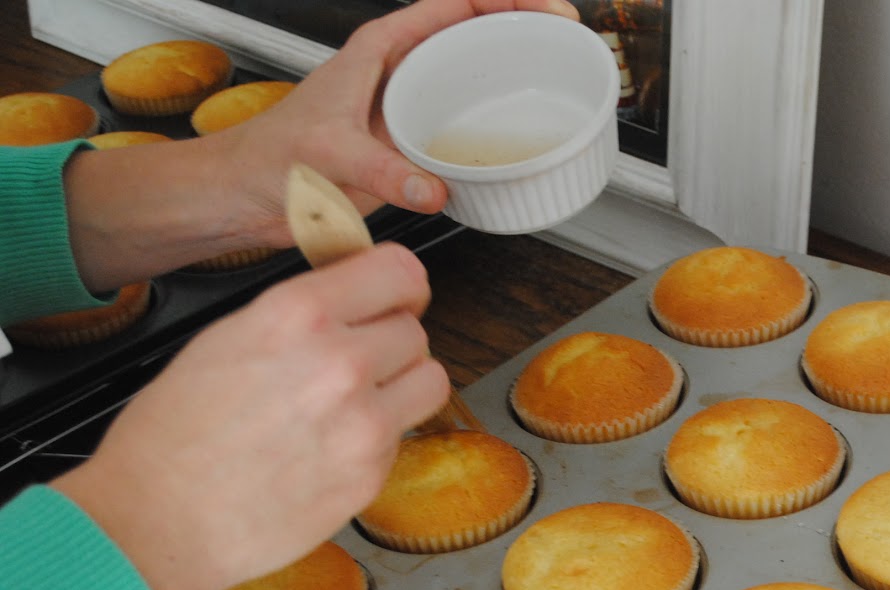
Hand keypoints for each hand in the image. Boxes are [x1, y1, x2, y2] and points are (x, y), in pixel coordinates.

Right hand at [51, 244, 446, 589]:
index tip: (399, 298)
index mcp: (298, 314)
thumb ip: (301, 316)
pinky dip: (378, 441)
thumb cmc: (174, 435)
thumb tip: (351, 304)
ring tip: (357, 403)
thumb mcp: (228, 338)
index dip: (403, 287)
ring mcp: (364, 422)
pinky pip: (403, 438)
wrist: (160, 518)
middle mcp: (340, 361)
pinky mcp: (372, 473)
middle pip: (414, 331)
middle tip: (359, 363)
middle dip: (391, 344)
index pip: (399, 272)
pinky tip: (330, 450)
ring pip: (430, 381)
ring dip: (403, 388)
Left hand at [211, 0, 581, 247]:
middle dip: (526, 32)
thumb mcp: (328, 156)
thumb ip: (383, 170)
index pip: (453, 5)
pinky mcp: (413, 150)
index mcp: (380, 51)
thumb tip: (433, 188)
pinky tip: (522, 145)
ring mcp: (410, 112)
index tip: (545, 10)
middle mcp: (399, 75)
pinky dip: (499, 132)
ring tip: (560, 81)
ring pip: (475, 81)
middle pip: (475, 36)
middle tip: (570, 41)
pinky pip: (467, 132)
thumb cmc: (270, 160)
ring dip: (517, 80)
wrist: (245, 197)